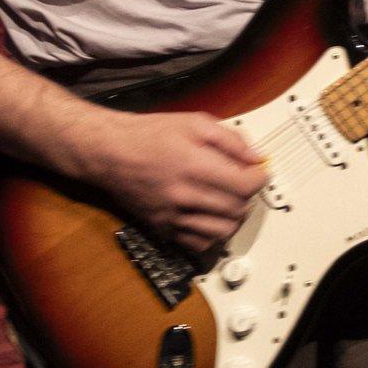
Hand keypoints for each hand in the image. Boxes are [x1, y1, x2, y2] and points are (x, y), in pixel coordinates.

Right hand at [76, 109, 268, 251]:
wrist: (108, 153)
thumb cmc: (149, 135)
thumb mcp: (195, 122)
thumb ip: (230, 139)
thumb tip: (256, 158)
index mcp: (194, 165)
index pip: (244, 186)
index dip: (259, 179)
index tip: (258, 172)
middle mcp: (184, 195)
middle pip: (237, 210)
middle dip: (247, 196)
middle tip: (242, 183)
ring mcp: (172, 216)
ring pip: (221, 232)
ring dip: (233, 218)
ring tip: (228, 201)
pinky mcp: (162, 229)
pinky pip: (198, 244)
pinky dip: (211, 235)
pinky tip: (210, 217)